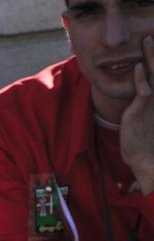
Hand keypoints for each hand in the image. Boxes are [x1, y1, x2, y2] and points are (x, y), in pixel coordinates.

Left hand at [121, 36, 153, 195]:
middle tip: (150, 35)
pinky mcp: (143, 109)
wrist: (145, 157)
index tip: (152, 41)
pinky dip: (140, 78)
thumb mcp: (139, 116)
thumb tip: (135, 89)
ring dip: (150, 57)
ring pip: (153, 73)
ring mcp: (152, 101)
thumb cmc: (141, 139)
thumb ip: (139, 102)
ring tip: (147, 40)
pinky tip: (138, 67)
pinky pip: (143, 90)